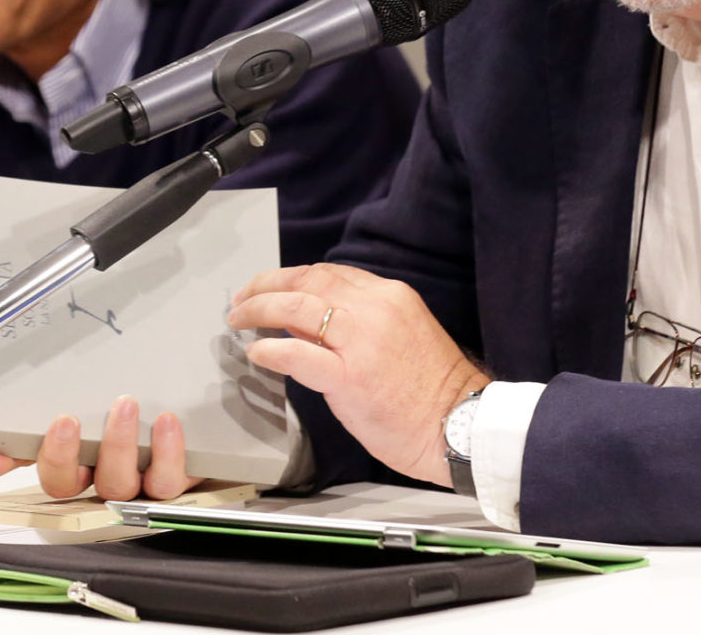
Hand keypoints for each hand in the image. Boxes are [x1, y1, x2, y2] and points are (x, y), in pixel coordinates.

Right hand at [0, 396, 198, 499]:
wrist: (201, 421)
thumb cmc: (136, 423)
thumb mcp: (88, 419)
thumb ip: (36, 434)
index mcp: (80, 468)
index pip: (43, 476)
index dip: (20, 463)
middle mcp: (106, 482)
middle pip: (74, 486)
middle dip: (65, 455)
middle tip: (68, 419)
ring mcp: (141, 485)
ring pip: (120, 483)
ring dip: (117, 446)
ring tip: (122, 406)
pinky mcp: (179, 480)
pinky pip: (169, 480)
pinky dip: (167, 453)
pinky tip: (166, 422)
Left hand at [228, 263, 489, 486]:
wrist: (461, 427)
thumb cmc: (432, 391)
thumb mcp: (401, 334)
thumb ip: (359, 322)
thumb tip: (309, 322)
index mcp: (389, 295)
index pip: (328, 272)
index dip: (292, 277)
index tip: (271, 287)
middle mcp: (374, 308)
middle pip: (307, 281)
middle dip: (267, 286)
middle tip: (243, 299)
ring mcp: (361, 341)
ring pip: (296, 307)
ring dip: (259, 309)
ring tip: (239, 319)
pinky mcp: (350, 377)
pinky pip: (299, 355)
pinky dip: (271, 351)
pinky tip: (257, 354)